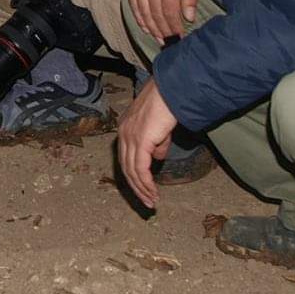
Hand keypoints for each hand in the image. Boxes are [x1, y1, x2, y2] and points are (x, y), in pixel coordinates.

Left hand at [117, 76, 178, 210]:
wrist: (171, 91)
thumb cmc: (168, 104)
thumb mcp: (159, 127)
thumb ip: (156, 143)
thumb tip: (157, 158)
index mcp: (125, 128)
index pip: (125, 158)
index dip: (134, 175)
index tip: (143, 189)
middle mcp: (123, 134)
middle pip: (125, 167)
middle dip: (136, 187)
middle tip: (147, 202)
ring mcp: (129, 137)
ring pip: (132, 171)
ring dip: (142, 189)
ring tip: (152, 201)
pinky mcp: (140, 142)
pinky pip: (140, 169)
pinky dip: (146, 184)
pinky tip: (153, 193)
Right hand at [125, 0, 196, 43]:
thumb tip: (188, 17)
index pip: (169, 11)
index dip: (175, 27)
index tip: (180, 38)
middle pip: (155, 14)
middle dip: (164, 31)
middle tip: (170, 43)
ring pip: (143, 11)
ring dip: (151, 28)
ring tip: (159, 39)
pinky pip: (133, 3)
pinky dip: (138, 17)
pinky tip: (145, 27)